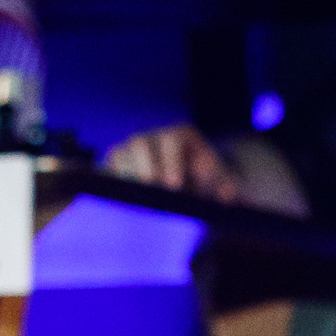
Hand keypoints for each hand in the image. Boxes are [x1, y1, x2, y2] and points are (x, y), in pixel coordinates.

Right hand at [108, 122, 248, 205]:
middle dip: (144, 167)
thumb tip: (227, 197)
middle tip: (150, 190)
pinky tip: (115, 200)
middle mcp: (153, 137)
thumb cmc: (207, 179)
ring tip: (131, 198)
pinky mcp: (118, 163)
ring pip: (119, 153)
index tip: (174, 186)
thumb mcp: (221, 179)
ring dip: (124, 174)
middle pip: (139, 143)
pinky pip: (108, 167)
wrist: (193, 180)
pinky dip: (110, 179)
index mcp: (181, 135)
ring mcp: (132, 148)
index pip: (171, 142)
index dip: (170, 162)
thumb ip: (227, 186)